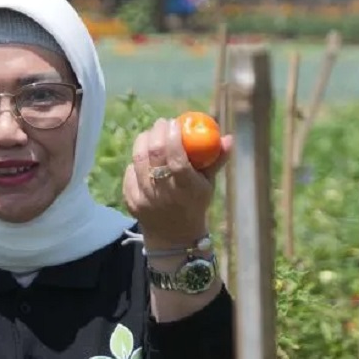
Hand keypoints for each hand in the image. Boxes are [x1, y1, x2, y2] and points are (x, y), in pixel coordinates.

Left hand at [122, 116, 232, 247]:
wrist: (174, 236)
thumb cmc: (194, 203)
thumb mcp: (208, 184)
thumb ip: (217, 159)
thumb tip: (228, 137)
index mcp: (186, 189)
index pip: (176, 159)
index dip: (173, 137)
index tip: (174, 123)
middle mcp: (164, 194)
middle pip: (154, 154)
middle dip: (157, 132)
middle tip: (162, 123)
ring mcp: (145, 198)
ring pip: (138, 160)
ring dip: (143, 141)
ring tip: (152, 134)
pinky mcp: (131, 200)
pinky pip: (130, 172)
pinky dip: (136, 160)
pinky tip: (144, 156)